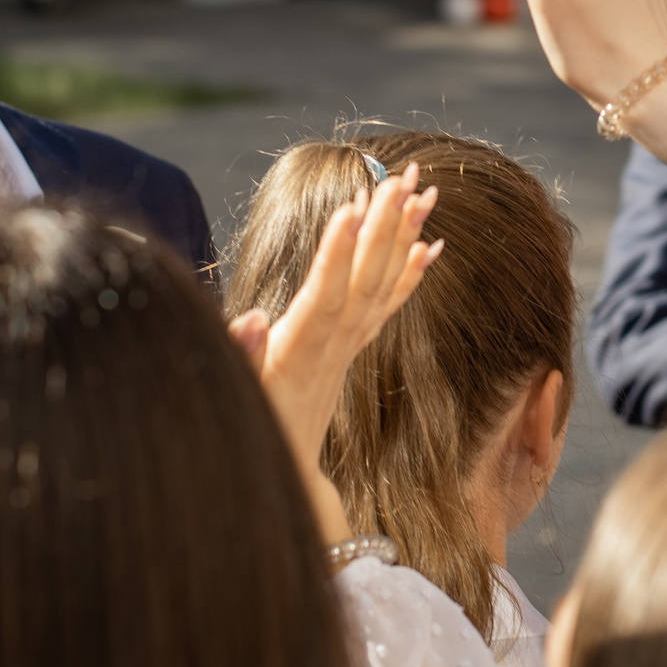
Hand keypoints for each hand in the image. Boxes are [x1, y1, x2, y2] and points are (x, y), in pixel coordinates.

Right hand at [229, 165, 441, 542]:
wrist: (282, 487)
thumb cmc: (249, 441)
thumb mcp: (236, 405)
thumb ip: (242, 360)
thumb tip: (251, 318)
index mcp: (300, 355)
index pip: (325, 297)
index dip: (338, 254)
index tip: (354, 209)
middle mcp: (332, 348)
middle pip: (365, 280)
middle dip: (384, 226)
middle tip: (405, 179)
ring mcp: (346, 348)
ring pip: (382, 284)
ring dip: (403, 236)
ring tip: (425, 192)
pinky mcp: (351, 351)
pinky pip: (387, 306)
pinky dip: (409, 273)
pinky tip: (430, 245)